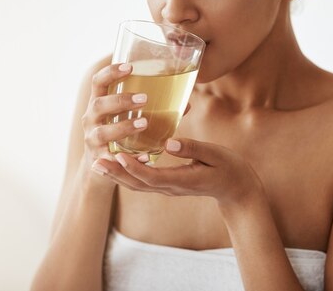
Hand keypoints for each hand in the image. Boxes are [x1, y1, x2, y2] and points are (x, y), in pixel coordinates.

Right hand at [81, 63, 148, 178]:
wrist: (103, 164)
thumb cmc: (120, 130)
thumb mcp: (129, 115)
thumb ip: (154, 107)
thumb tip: (187, 103)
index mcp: (98, 102)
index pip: (98, 82)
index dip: (111, 72)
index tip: (130, 66)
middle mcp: (90, 119)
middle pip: (99, 105)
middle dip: (121, 100)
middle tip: (144, 99)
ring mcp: (92, 140)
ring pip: (103, 132)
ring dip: (123, 127)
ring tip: (144, 123)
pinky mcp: (99, 160)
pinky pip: (112, 159)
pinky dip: (130, 158)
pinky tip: (146, 156)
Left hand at [94, 138, 264, 206]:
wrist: (237, 189)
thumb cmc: (229, 168)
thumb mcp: (215, 155)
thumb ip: (192, 149)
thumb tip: (168, 143)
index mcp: (183, 180)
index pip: (152, 177)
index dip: (133, 168)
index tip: (117, 156)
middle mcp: (171, 188)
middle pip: (138, 184)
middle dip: (116, 174)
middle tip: (95, 163)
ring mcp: (169, 188)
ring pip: (138, 185)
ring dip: (117, 175)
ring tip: (98, 164)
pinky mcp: (168, 185)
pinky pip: (144, 182)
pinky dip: (128, 174)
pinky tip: (117, 163)